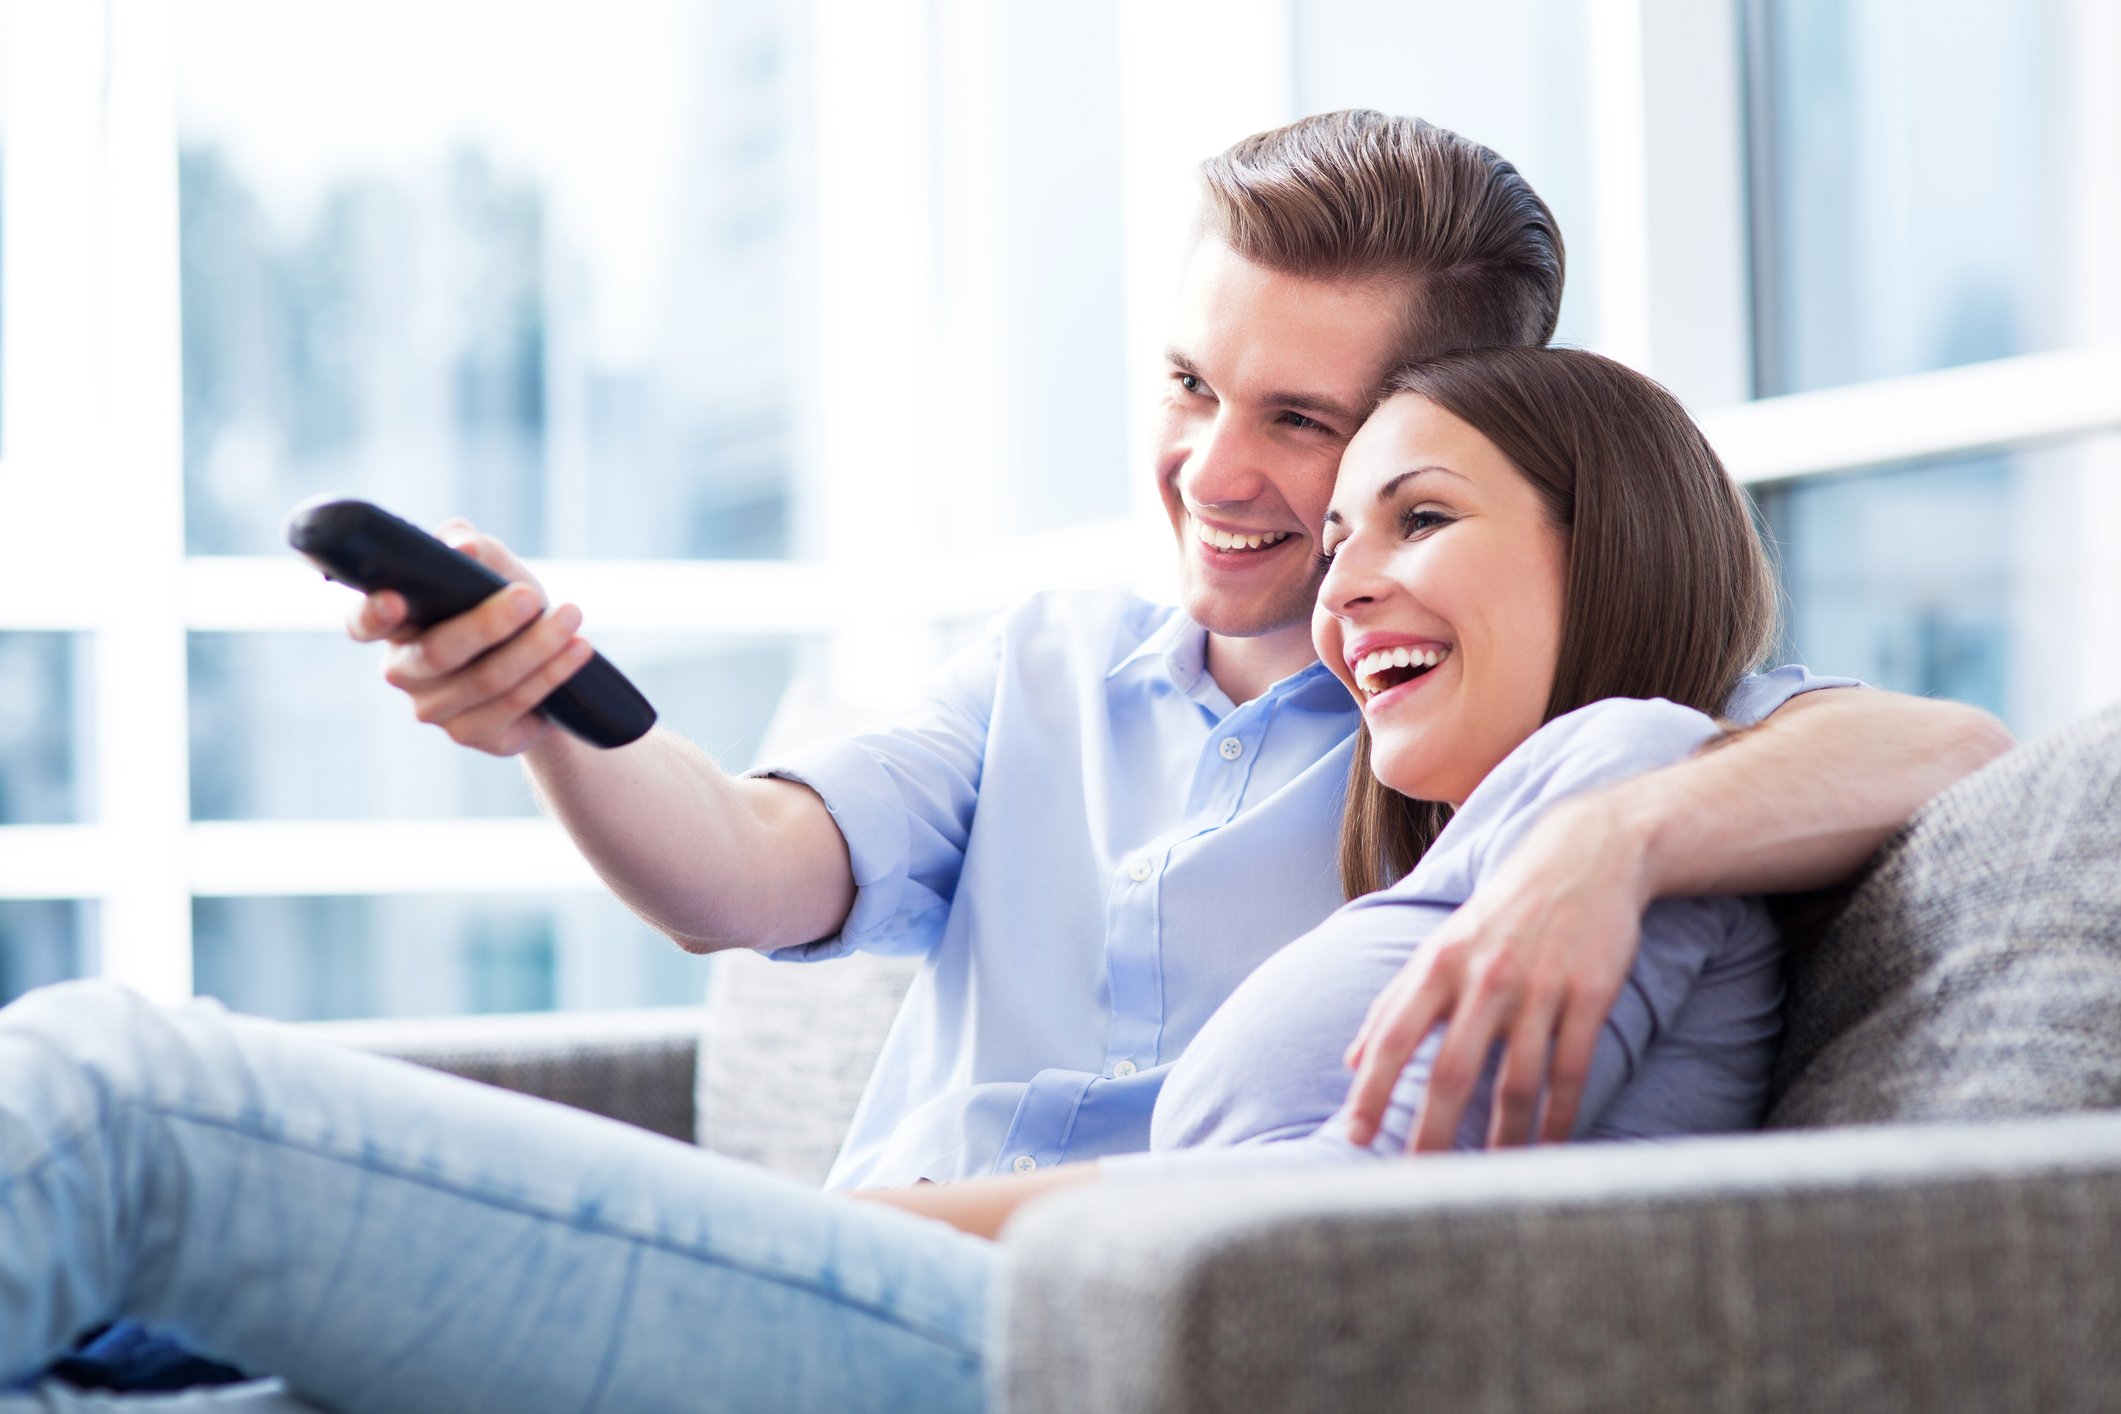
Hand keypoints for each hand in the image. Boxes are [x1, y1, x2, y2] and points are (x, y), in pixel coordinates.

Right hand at [346, 520, 594, 756]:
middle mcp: (405, 672)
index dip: (371, 614)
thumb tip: (461, 546)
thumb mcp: (489, 565)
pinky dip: (551, 674)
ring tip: (571, 617)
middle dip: (489, 623)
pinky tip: (577, 651)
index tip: (394, 600)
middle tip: (529, 597)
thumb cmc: (502, 601)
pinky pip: (514, 706)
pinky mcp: (476, 735)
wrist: (545, 660)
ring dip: (536, 647)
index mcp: (395, 624)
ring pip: (486, 681)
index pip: (363, 623)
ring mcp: (437, 709)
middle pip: (439, 653)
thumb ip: (469, 544)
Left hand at [1341, 792, 1651, 1151]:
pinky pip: (1572, 1068)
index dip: (1373, 1089)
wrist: (1586, 854)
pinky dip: (1561, 1114)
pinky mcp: (1590, 992)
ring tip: (1491, 1179)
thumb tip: (1352, 1061)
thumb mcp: (1439, 944)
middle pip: (1453, 1070)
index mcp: (1439, 963)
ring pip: (1518, 1081)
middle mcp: (1485, 977)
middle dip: (1434, 1132)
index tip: (1354, 1136)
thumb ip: (1394, 1001)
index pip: (1394, 1035)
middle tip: (1419, 1181)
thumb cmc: (1501, 909)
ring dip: (1504, 1138)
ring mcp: (1540, 986)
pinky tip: (1550, 1145)